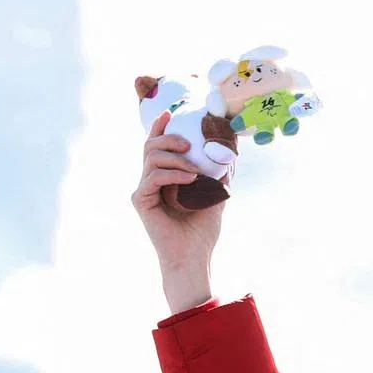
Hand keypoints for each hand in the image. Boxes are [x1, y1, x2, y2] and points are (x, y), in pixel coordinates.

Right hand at [131, 111, 224, 311]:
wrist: (193, 259)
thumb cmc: (202, 233)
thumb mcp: (215, 197)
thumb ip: (218, 176)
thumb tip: (231, 154)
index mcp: (163, 179)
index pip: (157, 147)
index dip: (161, 127)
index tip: (172, 113)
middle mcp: (150, 182)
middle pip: (150, 146)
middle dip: (168, 137)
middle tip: (188, 143)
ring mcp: (144, 190)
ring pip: (151, 157)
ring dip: (175, 158)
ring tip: (195, 169)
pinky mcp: (141, 200)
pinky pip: (153, 176)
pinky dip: (173, 174)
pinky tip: (191, 178)